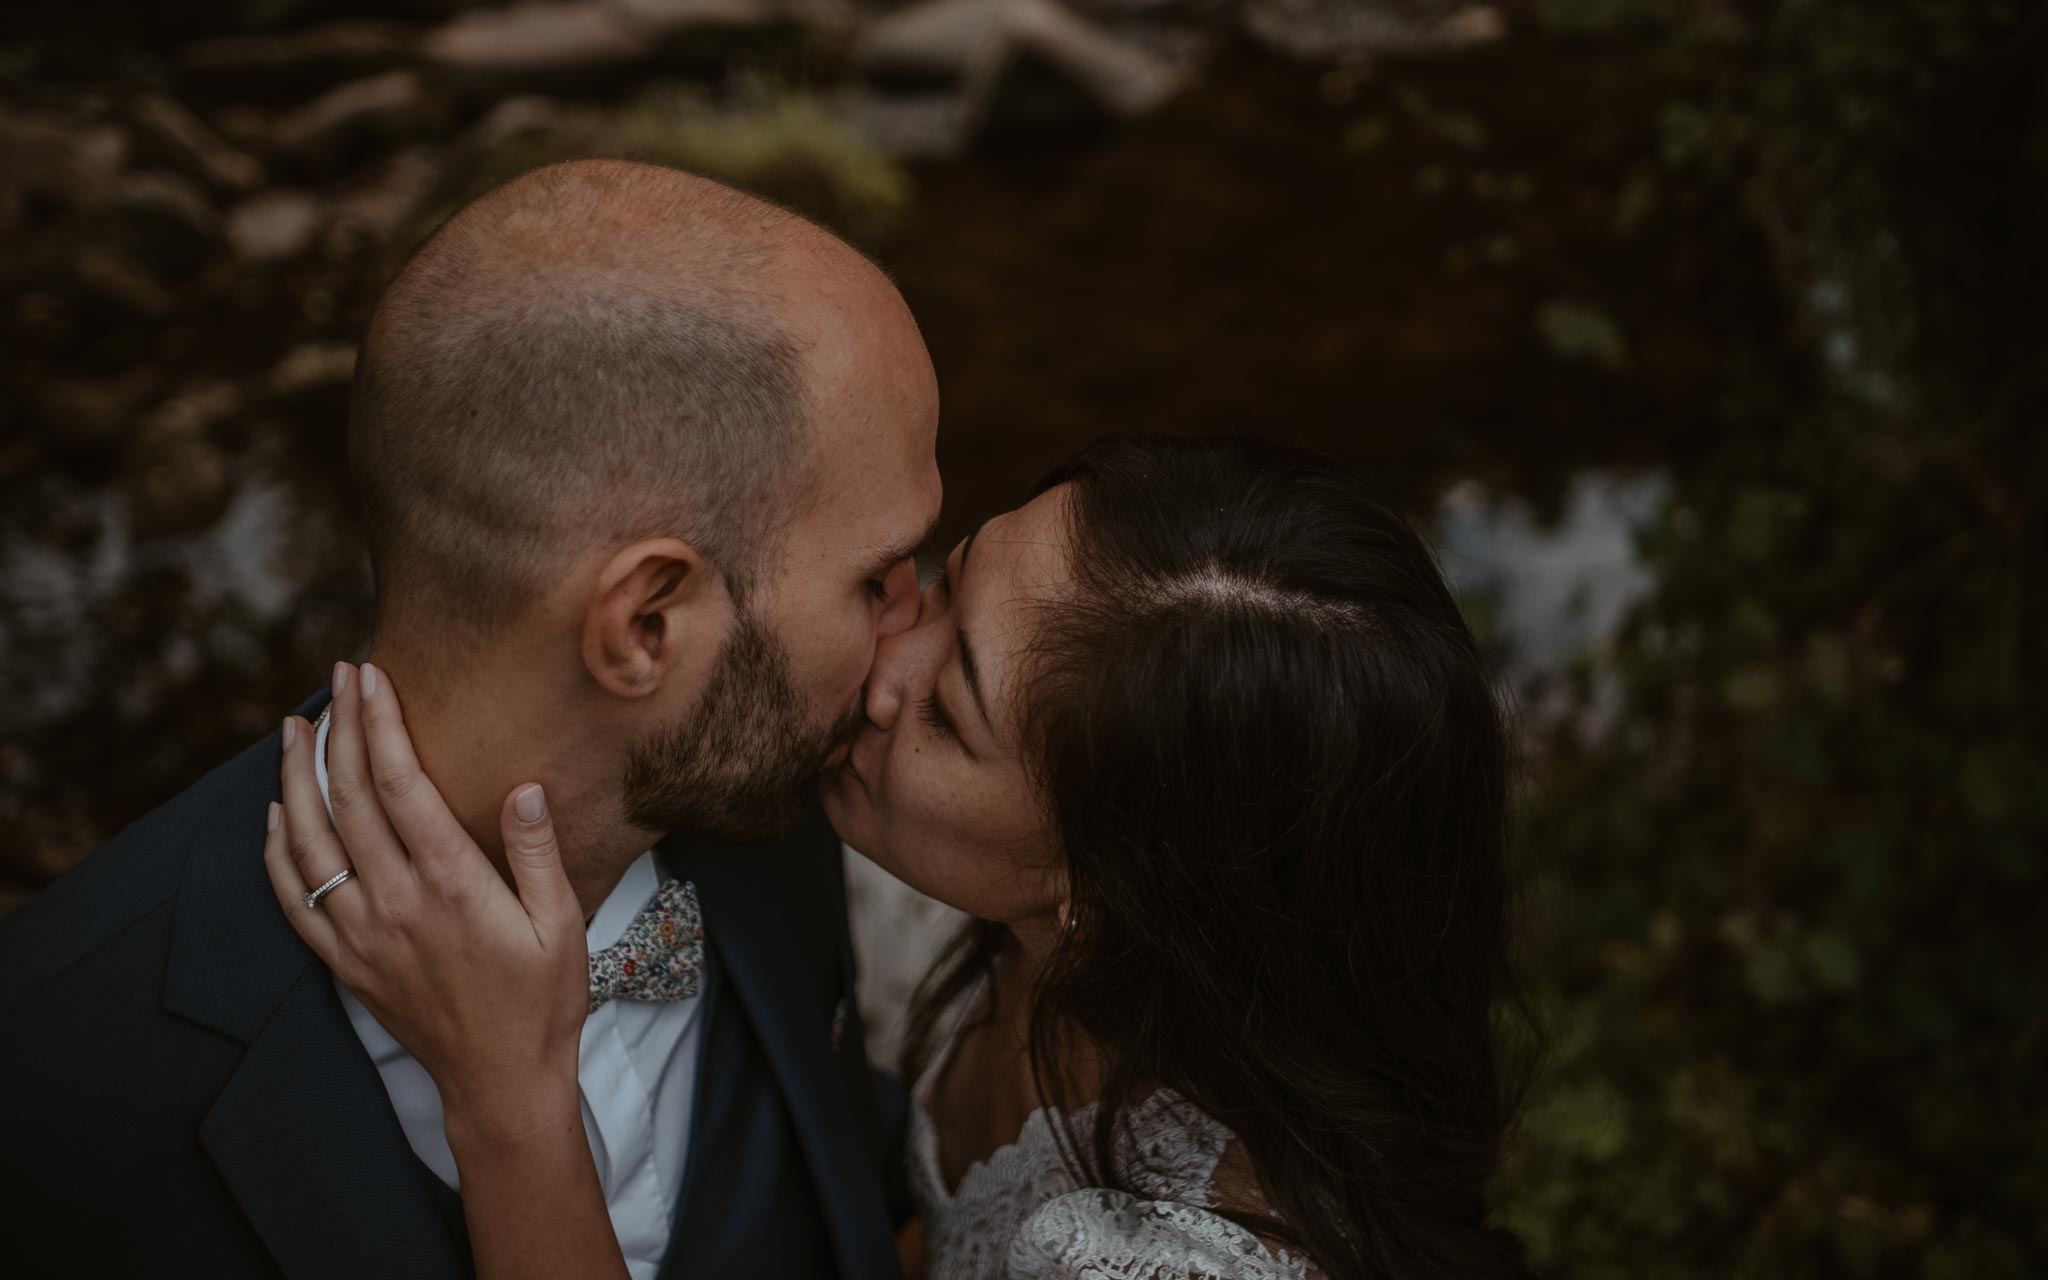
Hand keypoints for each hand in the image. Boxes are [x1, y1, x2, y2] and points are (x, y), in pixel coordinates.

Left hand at [263, 661, 589, 1146]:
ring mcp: (361, 934)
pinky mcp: (343, 962)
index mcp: (451, 885)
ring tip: (293, 728)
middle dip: (341, 728)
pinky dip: (276, 850)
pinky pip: (293, 898)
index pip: (400, 785)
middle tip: (339, 678)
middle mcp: (394, 903)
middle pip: (349, 797)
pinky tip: (276, 813)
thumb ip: (536, 853)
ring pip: (308, 840)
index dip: (381, 724)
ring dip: (294, 777)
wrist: (501, 1081)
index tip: (373, 676)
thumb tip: (524, 788)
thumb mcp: (563, 923)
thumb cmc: (543, 1000)